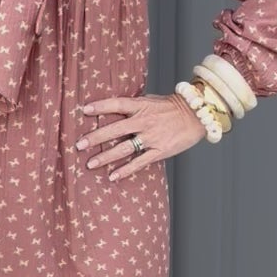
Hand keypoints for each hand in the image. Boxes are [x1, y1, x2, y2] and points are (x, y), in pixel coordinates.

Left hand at [75, 92, 208, 179]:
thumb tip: (113, 107)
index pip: (117, 104)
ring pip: (124, 148)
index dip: (100, 106)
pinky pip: (139, 162)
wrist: (197, 115)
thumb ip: (133, 105)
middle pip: (115, 129)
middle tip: (79, 145)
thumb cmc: (171, 107)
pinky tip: (113, 176)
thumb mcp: (151, 100)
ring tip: (90, 164)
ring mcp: (152, 137)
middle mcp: (144, 121)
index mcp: (141, 106)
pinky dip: (126, 170)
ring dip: (105, 157)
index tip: (84, 110)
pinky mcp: (160, 151)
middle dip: (95, 137)